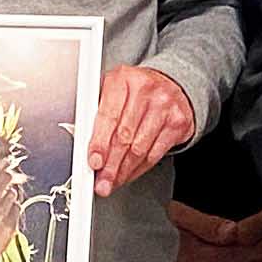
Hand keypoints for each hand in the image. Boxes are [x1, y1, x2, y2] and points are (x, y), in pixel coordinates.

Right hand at [0, 148, 26, 261]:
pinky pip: (17, 208)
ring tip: (3, 201)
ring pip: (13, 193)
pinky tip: (6, 214)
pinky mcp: (10, 224)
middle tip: (9, 176)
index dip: (1, 164)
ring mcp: (1, 214)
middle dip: (9, 176)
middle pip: (6, 179)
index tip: (6, 160)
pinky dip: (14, 209)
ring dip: (11, 194)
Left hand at [89, 66, 197, 196]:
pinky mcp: (177, 123)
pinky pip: (154, 154)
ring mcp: (164, 106)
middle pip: (124, 136)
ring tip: (112, 181)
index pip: (108, 116)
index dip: (99, 143)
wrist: (170, 85)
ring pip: (139, 149)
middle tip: (101, 181)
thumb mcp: (112, 92)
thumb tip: (84, 146)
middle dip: (110, 165)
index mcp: (122, 80)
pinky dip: (138, 169)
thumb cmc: (135, 91)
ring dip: (123, 171)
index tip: (94, 162)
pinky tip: (129, 174)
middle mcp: (145, 90)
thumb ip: (97, 115)